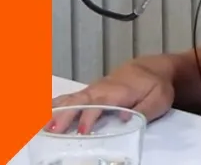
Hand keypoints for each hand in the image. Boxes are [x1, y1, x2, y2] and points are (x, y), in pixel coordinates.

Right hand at [48, 59, 174, 134]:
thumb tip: (124, 118)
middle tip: (52, 130)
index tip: (82, 131)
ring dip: (56, 111)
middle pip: (79, 101)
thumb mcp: (158, 99)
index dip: (90, 117)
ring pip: (71, 98)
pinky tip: (44, 113)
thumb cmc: (154, 85)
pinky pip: (70, 97)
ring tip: (42, 124)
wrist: (150, 69)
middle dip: (65, 115)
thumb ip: (143, 109)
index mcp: (117, 91)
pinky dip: (55, 104)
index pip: (99, 104)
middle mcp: (101, 89)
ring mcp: (93, 89)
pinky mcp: (90, 92)